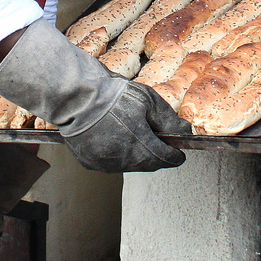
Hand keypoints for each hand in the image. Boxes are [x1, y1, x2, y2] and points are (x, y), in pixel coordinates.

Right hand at [63, 80, 188, 171]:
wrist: (76, 97)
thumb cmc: (112, 96)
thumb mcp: (148, 101)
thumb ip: (169, 121)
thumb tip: (185, 132)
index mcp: (141, 147)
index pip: (167, 160)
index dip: (175, 155)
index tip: (178, 152)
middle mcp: (124, 161)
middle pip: (148, 164)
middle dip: (155, 154)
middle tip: (155, 140)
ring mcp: (105, 164)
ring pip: (129, 165)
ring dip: (135, 154)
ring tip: (131, 134)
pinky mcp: (90, 163)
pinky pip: (110, 163)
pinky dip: (116, 154)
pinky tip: (113, 137)